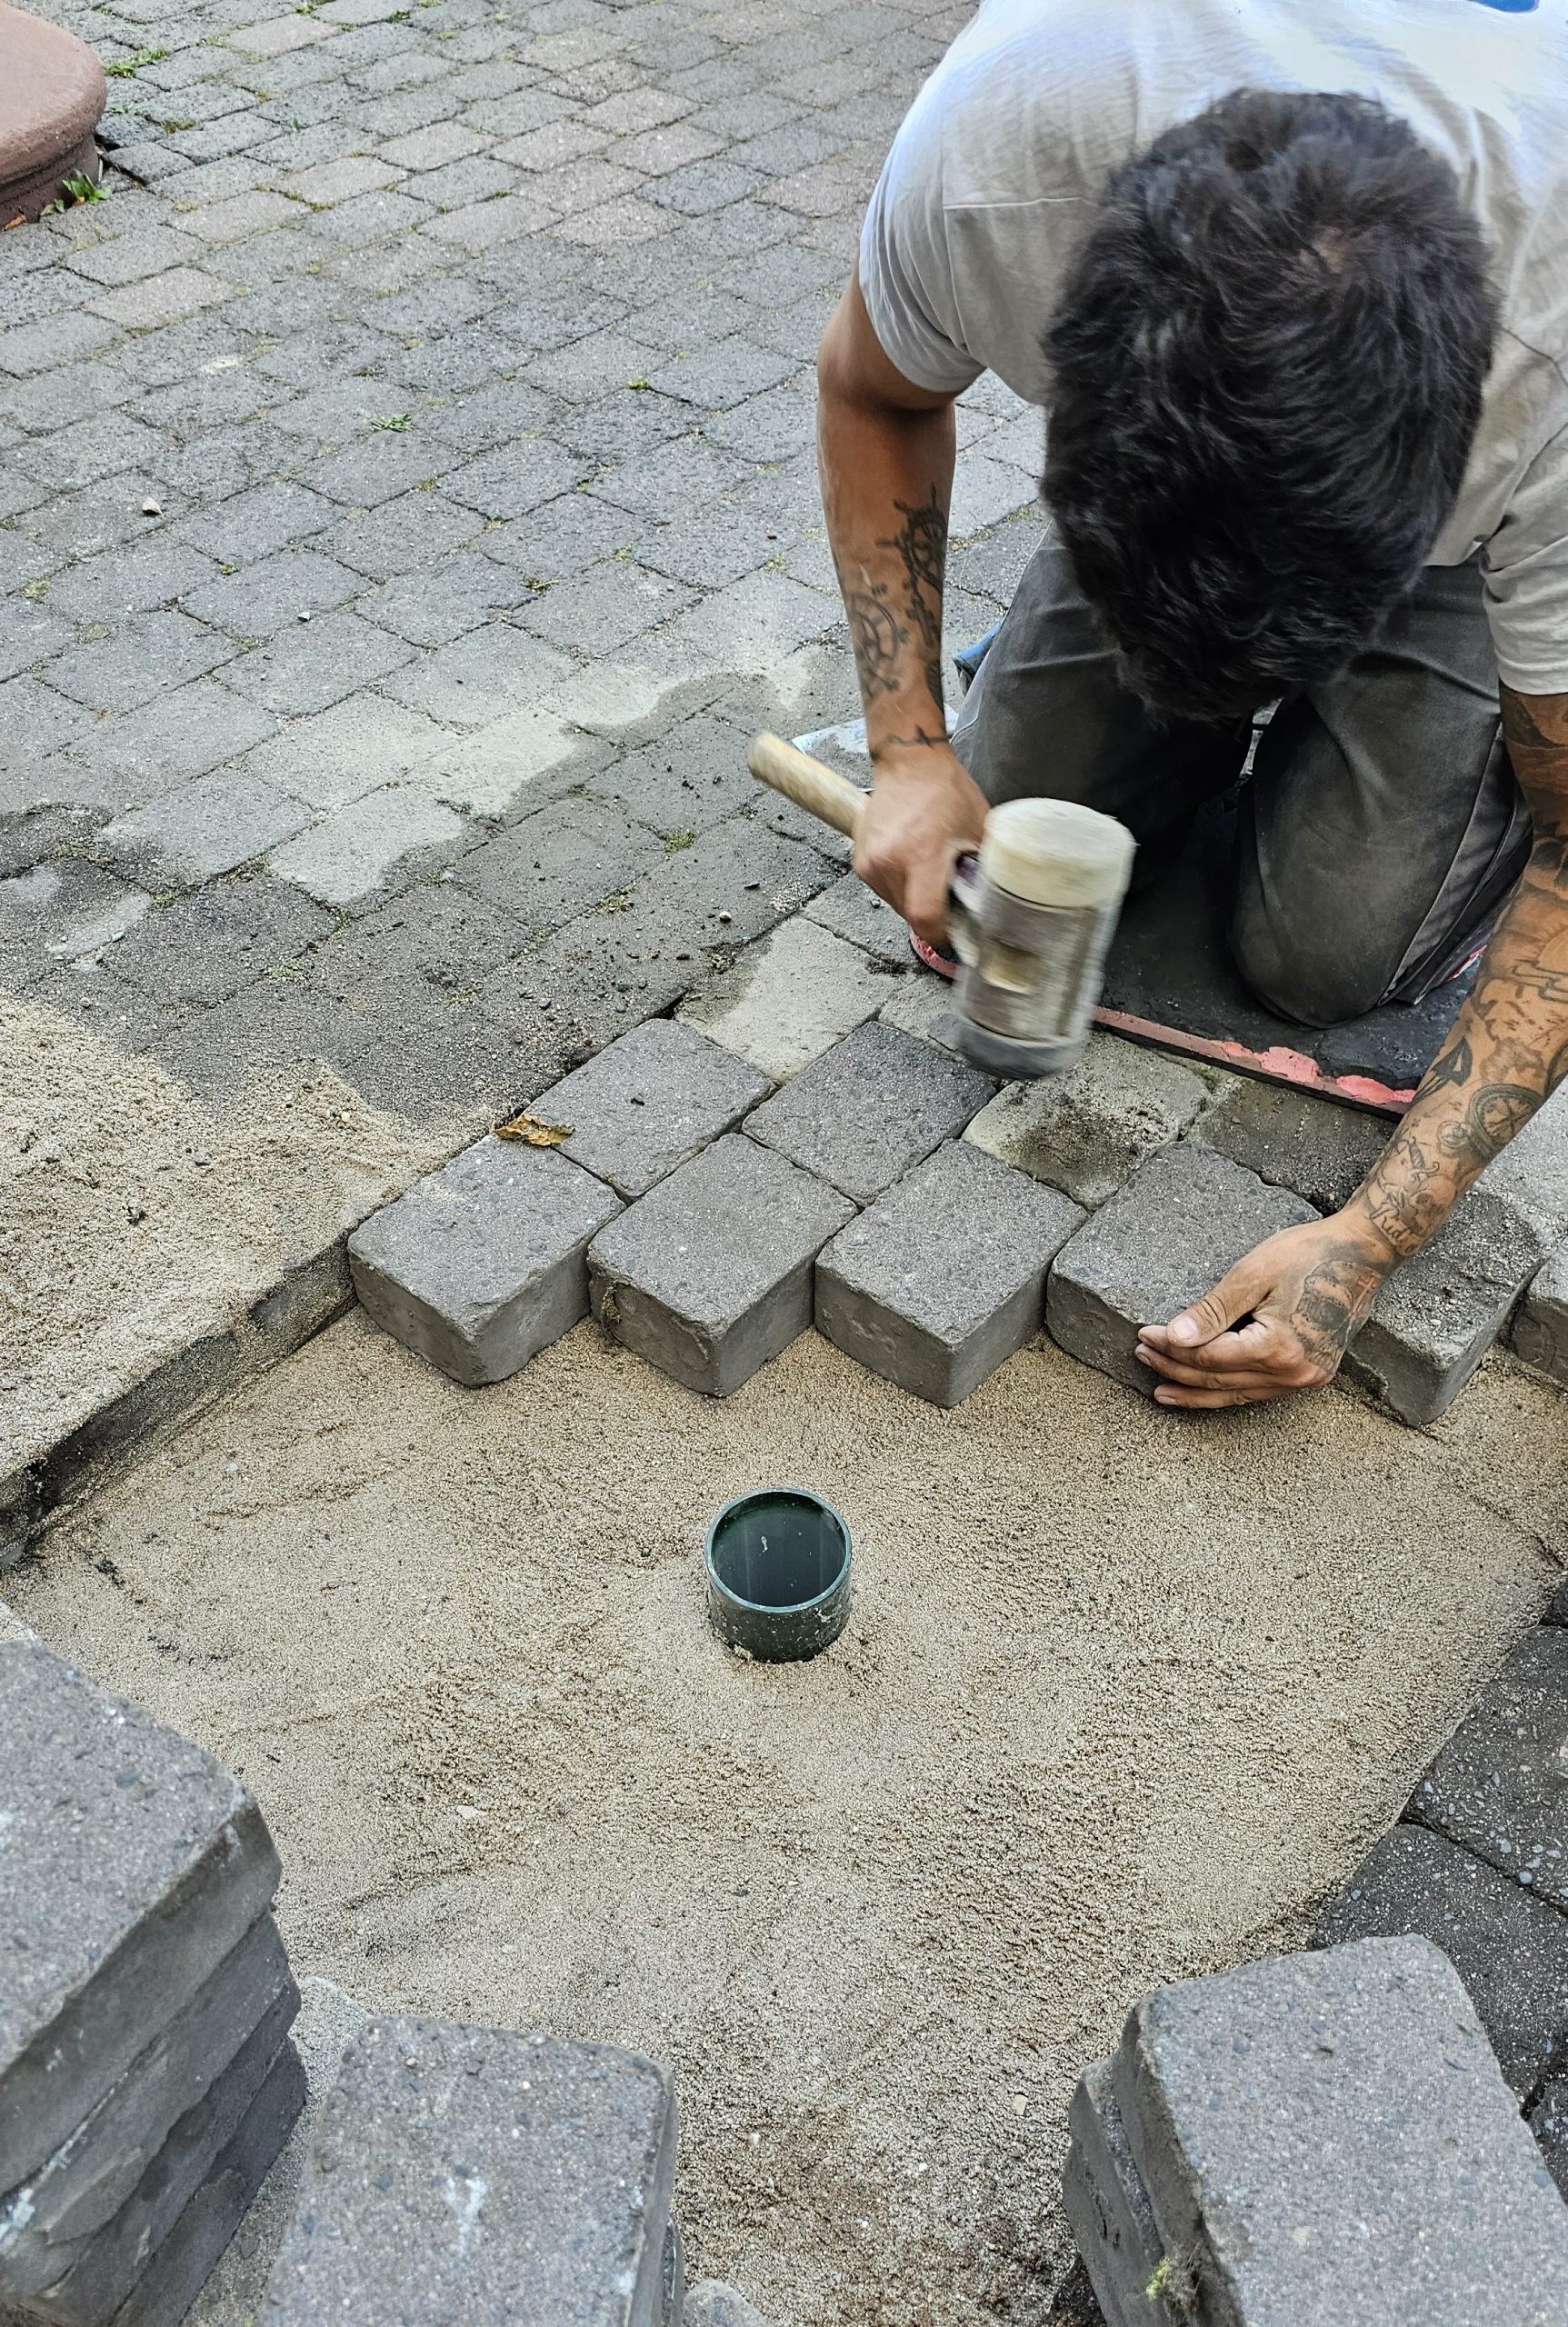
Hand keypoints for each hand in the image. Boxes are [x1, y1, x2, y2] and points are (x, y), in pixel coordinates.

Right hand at [854, 741, 988, 949]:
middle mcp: (889, 861)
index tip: (953, 936)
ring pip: (895, 904)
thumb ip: (982, 870)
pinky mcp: (860, 860)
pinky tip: (912, 863)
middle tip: (949, 898)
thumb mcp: (978, 830)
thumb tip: (988, 903)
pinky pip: (883, 889)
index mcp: (921, 855)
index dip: (941, 934)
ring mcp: (870, 862)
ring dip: (914, 900)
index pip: (924, 917)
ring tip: (929, 875)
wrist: (908, 761)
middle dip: (931, 915)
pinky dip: (900, 885)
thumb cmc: (944, 790)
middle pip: (910, 915)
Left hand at [1135, 1213, 1392, 1409]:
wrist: (1363, 1253)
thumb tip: (1173, 1338)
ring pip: (1236, 1395)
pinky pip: (1257, 1391)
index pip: (1207, 1357)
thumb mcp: (1252, 1274)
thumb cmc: (1309, 1255)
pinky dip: (1226, 1389)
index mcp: (1278, 1348)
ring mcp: (1305, 1380)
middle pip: (1218, 1380)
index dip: (1171, 1348)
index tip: (1144, 1333)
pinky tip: (1204, 1389)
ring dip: (1196, 1390)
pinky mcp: (1311, 1376)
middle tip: (1142, 1355)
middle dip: (1175, 1370)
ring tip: (1161, 1389)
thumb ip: (1212, 1311)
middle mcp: (1294, 1373)